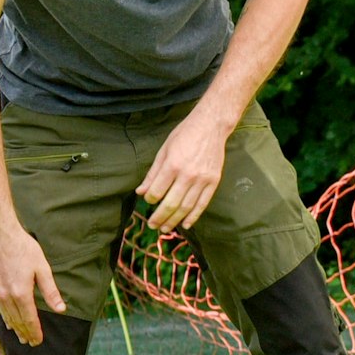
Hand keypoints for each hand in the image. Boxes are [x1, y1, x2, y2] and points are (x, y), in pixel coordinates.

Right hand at [0, 222, 63, 345]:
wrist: (0, 235)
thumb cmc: (23, 248)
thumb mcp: (42, 268)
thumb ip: (50, 291)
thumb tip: (61, 309)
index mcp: (21, 293)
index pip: (30, 319)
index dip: (35, 332)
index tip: (39, 341)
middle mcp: (7, 296)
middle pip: (18, 321)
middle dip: (26, 333)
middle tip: (32, 343)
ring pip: (7, 316)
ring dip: (16, 328)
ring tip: (22, 337)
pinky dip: (6, 318)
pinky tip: (9, 322)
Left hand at [138, 110, 229, 232]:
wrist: (211, 126)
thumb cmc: (185, 134)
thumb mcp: (164, 150)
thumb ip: (153, 173)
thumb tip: (141, 191)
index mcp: (173, 165)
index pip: (157, 191)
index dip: (150, 199)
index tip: (148, 201)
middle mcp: (188, 175)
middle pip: (171, 203)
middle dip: (159, 217)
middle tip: (153, 225)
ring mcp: (202, 180)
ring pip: (186, 207)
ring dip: (174, 220)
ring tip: (165, 228)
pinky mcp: (213, 182)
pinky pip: (202, 204)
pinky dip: (194, 216)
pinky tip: (186, 224)